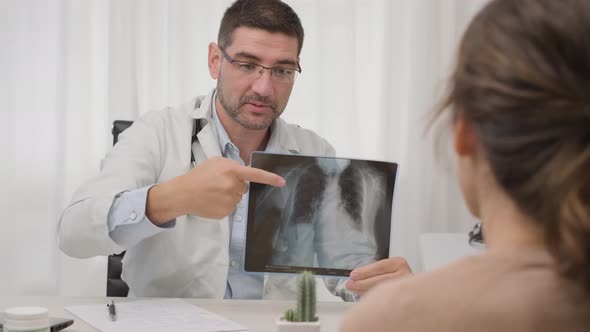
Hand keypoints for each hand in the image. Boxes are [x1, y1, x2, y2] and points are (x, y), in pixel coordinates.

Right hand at [147, 157, 284, 222]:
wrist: (182, 193)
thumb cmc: (199, 175)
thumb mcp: (215, 162)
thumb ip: (232, 166)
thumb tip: (243, 176)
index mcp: (231, 170)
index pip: (254, 174)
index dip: (270, 178)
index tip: (282, 182)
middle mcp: (232, 186)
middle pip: (244, 188)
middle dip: (235, 186)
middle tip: (218, 184)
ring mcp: (229, 200)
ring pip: (238, 198)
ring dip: (229, 196)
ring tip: (213, 193)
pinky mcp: (226, 212)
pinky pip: (232, 208)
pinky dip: (224, 205)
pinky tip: (212, 201)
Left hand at [346, 257, 412, 295]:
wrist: (414, 289)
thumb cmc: (396, 276)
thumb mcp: (387, 268)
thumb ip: (374, 271)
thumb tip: (355, 277)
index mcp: (399, 263)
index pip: (380, 267)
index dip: (365, 272)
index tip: (353, 275)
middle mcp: (405, 275)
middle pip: (380, 280)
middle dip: (362, 283)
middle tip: (350, 284)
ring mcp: (406, 287)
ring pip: (382, 291)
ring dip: (364, 291)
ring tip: (354, 290)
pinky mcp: (404, 299)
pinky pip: (385, 299)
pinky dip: (372, 298)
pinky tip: (364, 297)